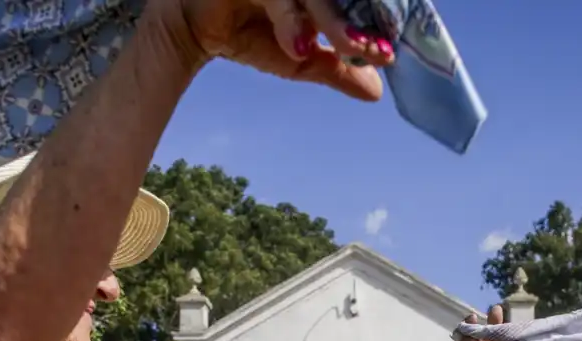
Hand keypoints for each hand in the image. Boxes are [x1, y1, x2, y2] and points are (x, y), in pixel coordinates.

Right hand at [169, 0, 393, 100]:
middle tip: (377, 52)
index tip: (387, 54)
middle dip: (358, 23)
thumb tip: (375, 90)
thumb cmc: (250, 31)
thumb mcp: (299, 58)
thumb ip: (336, 69)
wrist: (195, 25)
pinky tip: (298, 45)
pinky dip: (289, 20)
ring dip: (332, 21)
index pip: (357, 1)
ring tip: (350, 48)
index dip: (376, 23)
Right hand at [454, 304, 504, 340]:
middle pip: (460, 335)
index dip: (468, 321)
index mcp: (470, 338)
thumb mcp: (493, 340)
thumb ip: (494, 324)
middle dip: (465, 329)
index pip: (466, 327)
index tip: (473, 316)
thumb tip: (496, 306)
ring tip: (473, 339)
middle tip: (471, 324)